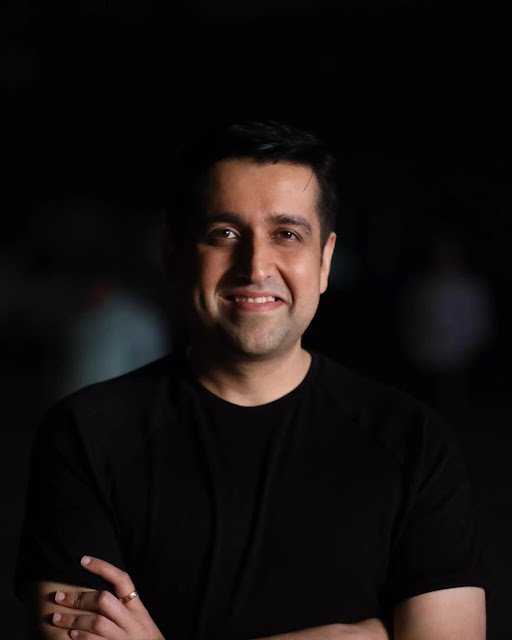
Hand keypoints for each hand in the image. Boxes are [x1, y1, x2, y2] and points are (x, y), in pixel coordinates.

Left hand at [50, 555, 164, 639]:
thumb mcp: (138, 620)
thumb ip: (123, 608)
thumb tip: (96, 594)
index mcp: (137, 609)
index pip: (122, 580)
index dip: (103, 567)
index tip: (83, 560)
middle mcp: (132, 621)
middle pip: (104, 600)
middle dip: (79, 597)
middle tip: (59, 596)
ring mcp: (124, 638)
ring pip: (97, 623)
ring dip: (73, 620)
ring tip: (56, 617)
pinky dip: (81, 638)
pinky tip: (70, 636)